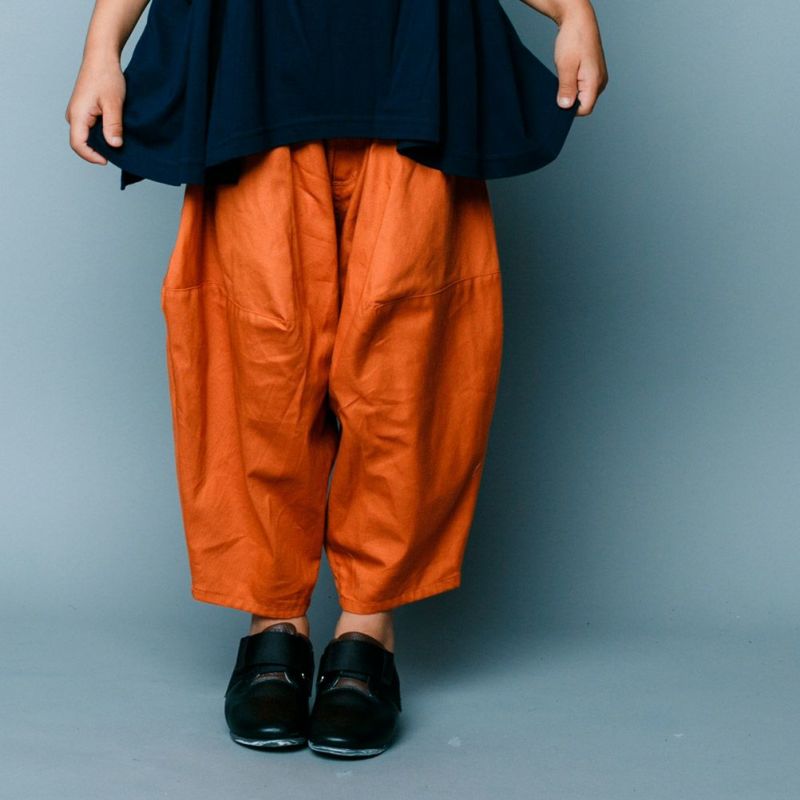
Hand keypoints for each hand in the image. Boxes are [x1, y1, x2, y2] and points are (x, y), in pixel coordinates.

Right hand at [65, 55, 125, 164]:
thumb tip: (114, 145)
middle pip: (81, 143)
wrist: (102, 58)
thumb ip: (113, 126)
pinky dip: (101, 133)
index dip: (92, 157)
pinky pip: (90, 128)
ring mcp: (77, 113)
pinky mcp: (83, 110)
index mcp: (77, 115)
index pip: (78, 145)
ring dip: (100, 142)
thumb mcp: (113, 103)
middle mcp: (73, 115)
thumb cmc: (106, 76)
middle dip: (98, 151)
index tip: (108, 160)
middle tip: (117, 152)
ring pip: (86, 136)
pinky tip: (114, 131)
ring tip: (117, 141)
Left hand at [521, 0, 608, 115]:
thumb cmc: (573, 39)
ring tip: (564, 75)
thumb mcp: (565, 66)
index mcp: (595, 82)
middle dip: (570, 100)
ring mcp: (598, 78)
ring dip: (571, 91)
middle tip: (559, 85)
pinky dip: (573, 85)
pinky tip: (567, 74)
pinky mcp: (594, 73)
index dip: (570, 110)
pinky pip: (583, 87)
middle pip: (584, 104)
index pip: (584, 110)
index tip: (558, 100)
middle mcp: (600, 82)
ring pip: (583, 96)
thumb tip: (565, 107)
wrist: (579, 20)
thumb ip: (566, 88)